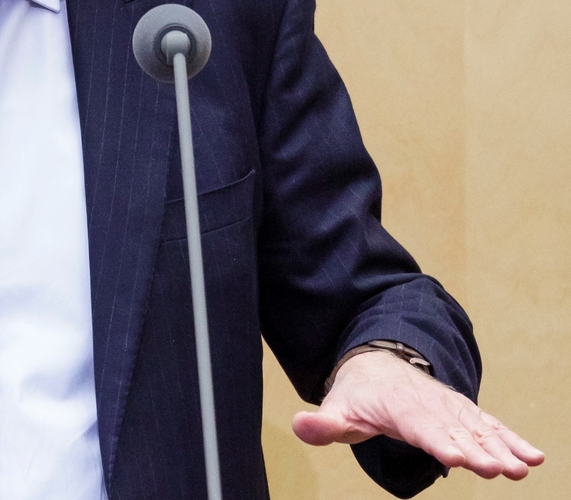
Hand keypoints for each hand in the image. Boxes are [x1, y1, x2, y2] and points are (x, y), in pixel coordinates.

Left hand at [292, 350, 544, 478]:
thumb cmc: (358, 393)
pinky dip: (511, 438)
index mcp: (398, 406)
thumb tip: (298, 424)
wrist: (378, 362)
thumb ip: (323, 423)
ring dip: (501, 447)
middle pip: (454, 430)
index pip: (419, 426)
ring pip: (477, 428)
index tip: (457, 457)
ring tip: (523, 468)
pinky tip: (534, 458)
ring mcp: (449, 408)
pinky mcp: (463, 413)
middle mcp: (428, 405)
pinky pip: (489, 425)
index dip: (437, 441)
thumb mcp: (338, 408)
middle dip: (477, 450)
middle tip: (499, 470)